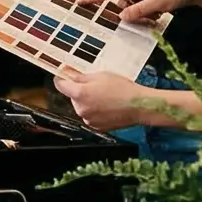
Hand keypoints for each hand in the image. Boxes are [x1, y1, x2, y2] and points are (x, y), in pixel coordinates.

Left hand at [53, 68, 169, 131]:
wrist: (140, 105)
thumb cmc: (124, 89)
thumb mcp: (101, 76)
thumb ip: (81, 77)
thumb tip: (69, 74)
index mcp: (80, 94)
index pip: (60, 85)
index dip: (61, 79)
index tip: (62, 76)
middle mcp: (81, 108)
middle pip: (73, 97)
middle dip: (80, 92)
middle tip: (96, 87)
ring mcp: (88, 119)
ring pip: (82, 107)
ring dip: (89, 102)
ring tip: (106, 98)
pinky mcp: (96, 127)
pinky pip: (91, 116)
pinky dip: (96, 112)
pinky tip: (108, 106)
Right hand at [78, 0, 191, 21]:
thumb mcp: (157, 4)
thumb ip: (137, 12)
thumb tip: (121, 17)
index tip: (80, 2)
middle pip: (122, 4)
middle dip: (132, 14)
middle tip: (148, 18)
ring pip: (132, 8)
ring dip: (141, 15)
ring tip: (157, 16)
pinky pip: (140, 7)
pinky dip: (147, 13)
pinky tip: (159, 14)